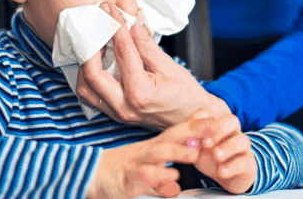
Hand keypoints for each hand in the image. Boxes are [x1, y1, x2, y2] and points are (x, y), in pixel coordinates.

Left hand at [75, 3, 231, 129]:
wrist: (191, 120)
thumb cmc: (186, 95)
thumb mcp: (169, 66)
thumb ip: (146, 43)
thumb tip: (132, 19)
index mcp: (141, 93)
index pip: (122, 52)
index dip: (115, 26)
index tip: (109, 9)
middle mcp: (124, 107)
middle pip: (92, 73)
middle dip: (91, 46)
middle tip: (96, 26)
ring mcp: (117, 114)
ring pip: (85, 89)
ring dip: (85, 64)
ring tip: (95, 43)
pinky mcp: (115, 115)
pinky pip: (91, 97)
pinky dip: (88, 78)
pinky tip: (96, 62)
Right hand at [87, 110, 206, 198]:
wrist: (88, 175)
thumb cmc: (119, 172)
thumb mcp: (143, 173)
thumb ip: (162, 179)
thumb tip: (177, 185)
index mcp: (153, 148)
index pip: (176, 132)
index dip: (194, 125)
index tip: (213, 117)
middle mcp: (146, 152)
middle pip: (170, 137)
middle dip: (191, 132)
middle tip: (210, 129)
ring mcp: (137, 164)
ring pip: (158, 153)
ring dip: (177, 153)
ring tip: (194, 154)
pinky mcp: (128, 179)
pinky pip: (144, 177)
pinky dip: (159, 178)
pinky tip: (172, 180)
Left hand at [194, 111, 256, 193]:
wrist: (228, 177)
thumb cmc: (210, 159)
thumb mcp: (196, 150)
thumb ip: (188, 142)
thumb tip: (181, 139)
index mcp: (216, 126)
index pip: (209, 113)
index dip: (199, 119)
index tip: (189, 131)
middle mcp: (232, 133)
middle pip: (232, 120)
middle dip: (218, 129)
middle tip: (206, 143)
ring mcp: (242, 148)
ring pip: (242, 140)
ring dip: (228, 147)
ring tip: (216, 156)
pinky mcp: (249, 164)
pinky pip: (245, 162)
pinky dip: (232, 166)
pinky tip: (221, 171)